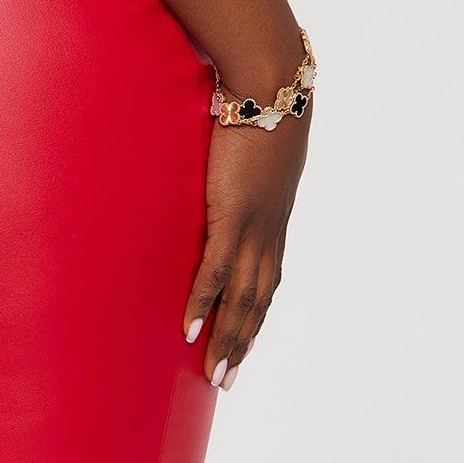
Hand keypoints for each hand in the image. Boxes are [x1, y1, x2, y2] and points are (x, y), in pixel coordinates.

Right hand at [183, 113, 309, 387]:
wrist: (272, 81)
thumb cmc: (260, 100)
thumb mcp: (254, 145)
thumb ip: (238, 164)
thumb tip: (218, 165)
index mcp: (274, 217)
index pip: (266, 280)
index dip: (255, 316)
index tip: (242, 346)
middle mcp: (270, 231)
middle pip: (258, 302)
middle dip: (243, 344)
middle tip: (226, 381)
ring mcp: (254, 227)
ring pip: (243, 299)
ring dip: (228, 340)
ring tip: (214, 374)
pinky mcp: (234, 216)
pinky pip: (216, 273)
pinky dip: (203, 305)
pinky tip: (189, 332)